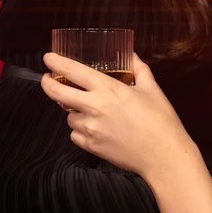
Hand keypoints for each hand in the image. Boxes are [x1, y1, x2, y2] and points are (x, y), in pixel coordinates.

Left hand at [40, 52, 200, 180]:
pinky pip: (75, 135)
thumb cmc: (161, 122)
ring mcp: (90, 128)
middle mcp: (95, 107)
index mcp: (108, 89)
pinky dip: (80, 130)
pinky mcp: (91, 146)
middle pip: (57, 93)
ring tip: (89, 110)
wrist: (164, 156)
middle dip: (47, 84)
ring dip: (73, 111)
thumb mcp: (152, 89)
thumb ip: (139, 69)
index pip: (72, 71)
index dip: (56, 62)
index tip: (48, 58)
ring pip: (68, 116)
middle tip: (47, 79)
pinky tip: (94, 128)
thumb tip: (132, 56)